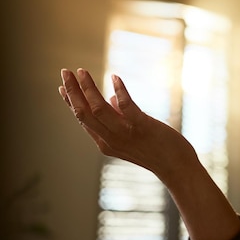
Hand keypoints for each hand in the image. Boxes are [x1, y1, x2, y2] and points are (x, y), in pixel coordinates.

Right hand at [58, 68, 194, 178]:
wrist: (177, 168)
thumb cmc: (158, 150)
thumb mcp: (133, 136)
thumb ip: (120, 118)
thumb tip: (113, 98)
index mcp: (106, 142)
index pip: (83, 119)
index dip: (71, 102)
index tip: (62, 86)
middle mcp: (111, 140)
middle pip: (84, 113)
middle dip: (72, 92)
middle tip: (64, 72)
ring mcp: (125, 134)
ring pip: (98, 109)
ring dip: (88, 88)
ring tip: (81, 71)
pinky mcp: (142, 127)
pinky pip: (126, 106)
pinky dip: (120, 90)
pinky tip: (115, 77)